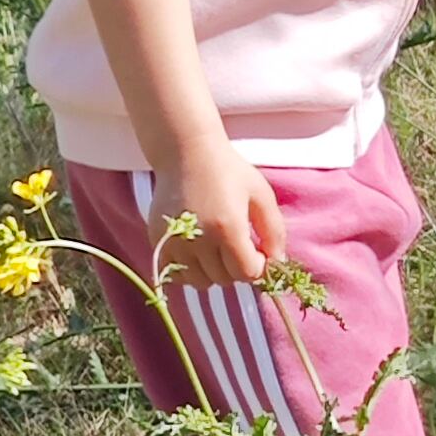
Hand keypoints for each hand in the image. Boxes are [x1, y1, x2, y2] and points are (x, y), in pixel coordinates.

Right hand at [151, 132, 287, 293]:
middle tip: (238, 244)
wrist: (186, 153)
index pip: (247, 273)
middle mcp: (199, 240)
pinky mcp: (158, 242)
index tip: (257, 249)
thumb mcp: (261, 195)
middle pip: (225, 279)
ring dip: (214, 272)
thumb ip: (274, 231)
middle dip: (237, 267)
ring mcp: (175, 243)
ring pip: (201, 282)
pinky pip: (178, 276)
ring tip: (218, 247)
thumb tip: (277, 264)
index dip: (257, 265)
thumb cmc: (229, 172)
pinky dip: (190, 271)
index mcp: (228, 228)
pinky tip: (198, 252)